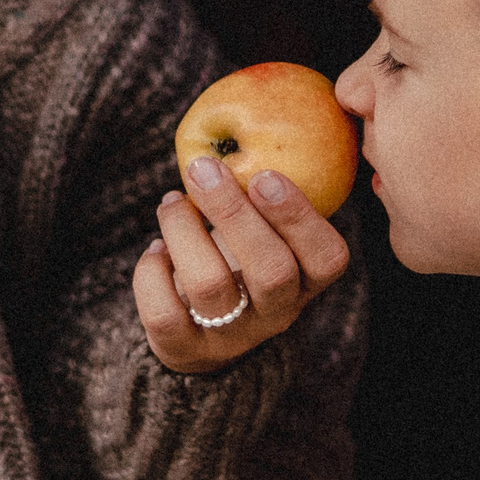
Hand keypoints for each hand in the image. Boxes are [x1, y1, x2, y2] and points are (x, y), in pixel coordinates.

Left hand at [134, 158, 350, 372]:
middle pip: (270, 270)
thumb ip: (265, 195)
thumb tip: (241, 131)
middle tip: (205, 168)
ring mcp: (232, 336)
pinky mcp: (185, 349)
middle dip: (234, 213)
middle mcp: (278, 313)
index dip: (299, 217)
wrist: (204, 336)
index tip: (264, 175)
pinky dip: (152, 271)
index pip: (327, 258)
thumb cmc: (240, 261)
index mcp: (307, 281)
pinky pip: (164, 312)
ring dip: (183, 229)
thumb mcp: (267, 235)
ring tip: (172, 202)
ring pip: (210, 284)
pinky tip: (157, 250)